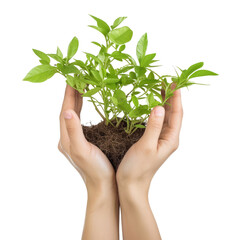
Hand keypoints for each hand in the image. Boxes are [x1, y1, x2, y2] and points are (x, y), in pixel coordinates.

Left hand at [58, 85, 118, 239]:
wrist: (103, 186)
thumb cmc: (95, 169)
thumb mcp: (82, 150)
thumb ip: (73, 132)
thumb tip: (66, 111)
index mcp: (66, 138)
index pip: (65, 111)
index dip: (68, 95)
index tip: (72, 79)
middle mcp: (67, 138)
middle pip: (67, 112)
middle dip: (71, 95)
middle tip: (77, 79)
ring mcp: (75, 140)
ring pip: (73, 116)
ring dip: (76, 102)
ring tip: (82, 89)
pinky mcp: (83, 142)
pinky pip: (80, 122)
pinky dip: (82, 111)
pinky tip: (87, 108)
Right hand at [117, 87, 182, 190]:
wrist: (131, 185)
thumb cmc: (138, 168)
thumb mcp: (146, 146)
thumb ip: (154, 126)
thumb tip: (159, 107)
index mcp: (170, 139)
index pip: (177, 114)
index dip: (176, 98)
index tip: (174, 83)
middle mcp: (168, 138)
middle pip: (173, 114)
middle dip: (171, 98)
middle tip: (166, 82)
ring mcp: (160, 140)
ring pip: (165, 118)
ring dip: (163, 103)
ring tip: (160, 90)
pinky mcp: (152, 141)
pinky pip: (157, 123)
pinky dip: (155, 112)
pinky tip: (150, 107)